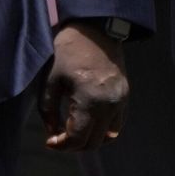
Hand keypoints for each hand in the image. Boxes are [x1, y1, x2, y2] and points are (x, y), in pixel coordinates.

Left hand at [38, 23, 130, 151]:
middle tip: (57, 138)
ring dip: (89, 140)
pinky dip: (102, 131)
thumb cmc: (67, 53)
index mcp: (89, 99)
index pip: (78, 137)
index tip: (49, 142)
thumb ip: (48, 110)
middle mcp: (109, 104)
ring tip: (72, 132)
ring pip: (108, 138)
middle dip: (73, 145)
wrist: (95, 30)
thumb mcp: (50, 81)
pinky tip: (87, 124)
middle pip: (93, 142)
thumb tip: (52, 133)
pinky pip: (117, 125)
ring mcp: (121, 101)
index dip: (62, 145)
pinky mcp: (126, 97)